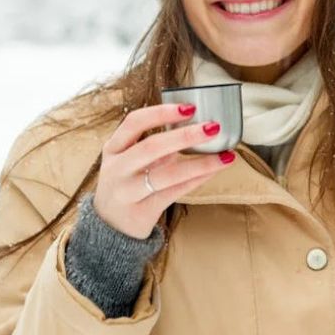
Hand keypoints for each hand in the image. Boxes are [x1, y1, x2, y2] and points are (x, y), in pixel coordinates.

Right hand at [92, 102, 236, 238]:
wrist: (110, 227)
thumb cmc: (126, 185)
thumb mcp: (128, 161)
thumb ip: (153, 145)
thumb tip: (194, 126)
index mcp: (113, 148)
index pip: (134, 122)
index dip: (161, 112)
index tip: (188, 108)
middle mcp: (117, 168)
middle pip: (151, 147)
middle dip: (185, 135)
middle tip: (212, 127)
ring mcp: (127, 191)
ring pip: (167, 174)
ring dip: (200, 163)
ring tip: (224, 156)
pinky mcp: (141, 211)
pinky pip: (174, 193)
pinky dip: (196, 180)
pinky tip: (213, 172)